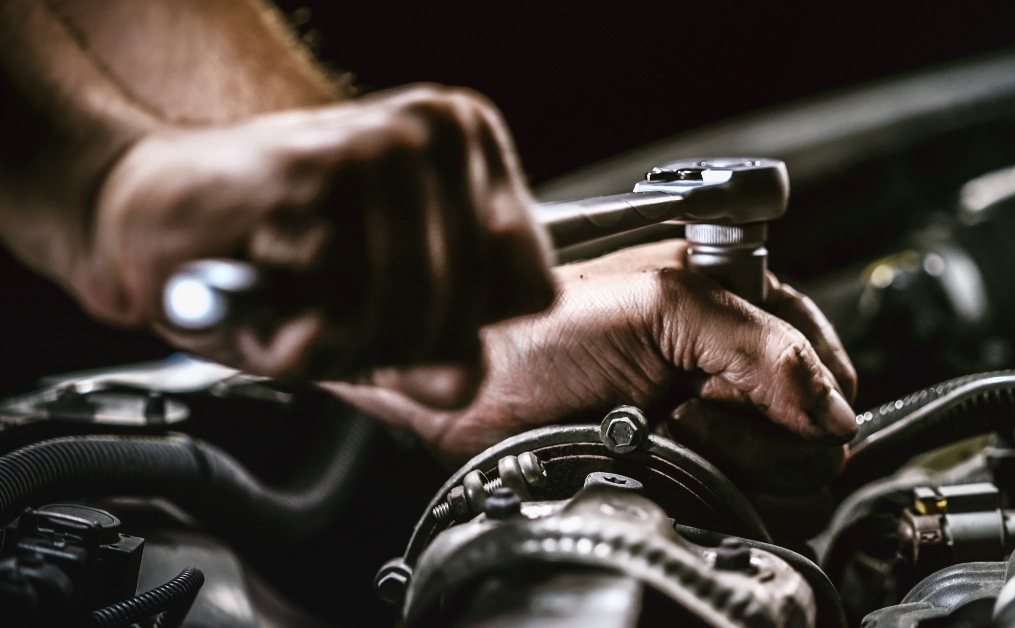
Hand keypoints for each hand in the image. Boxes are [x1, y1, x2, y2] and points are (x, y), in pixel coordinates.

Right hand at [79, 85, 554, 398]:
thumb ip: (435, 357)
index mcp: (472, 149)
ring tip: (298, 295)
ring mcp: (384, 145)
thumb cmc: (273, 259)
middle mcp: (439, 132)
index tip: (406, 316)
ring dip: (339, 340)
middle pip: (472, 313)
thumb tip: (462, 379)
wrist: (152, 218)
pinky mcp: (320, 170)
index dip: (464, 330)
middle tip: (333, 311)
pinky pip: (343, 307)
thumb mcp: (376, 321)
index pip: (532, 286)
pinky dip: (294, 330)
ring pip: (412, 315)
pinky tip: (268, 283)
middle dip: (396, 346)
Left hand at [327, 240, 857, 527]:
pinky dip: (711, 492)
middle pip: (814, 430)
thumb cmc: (540, 328)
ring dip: (731, 463)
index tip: (749, 397)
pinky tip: (662, 461)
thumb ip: (761, 346)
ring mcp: (712, 424)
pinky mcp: (687, 471)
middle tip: (692, 410)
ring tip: (668, 431)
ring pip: (785, 476)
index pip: (826, 361)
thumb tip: (833, 410)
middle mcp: (732, 366)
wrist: (472, 385)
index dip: (805, 391)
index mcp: (740, 307)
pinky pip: (741, 505)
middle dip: (759, 432)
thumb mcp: (661, 307)